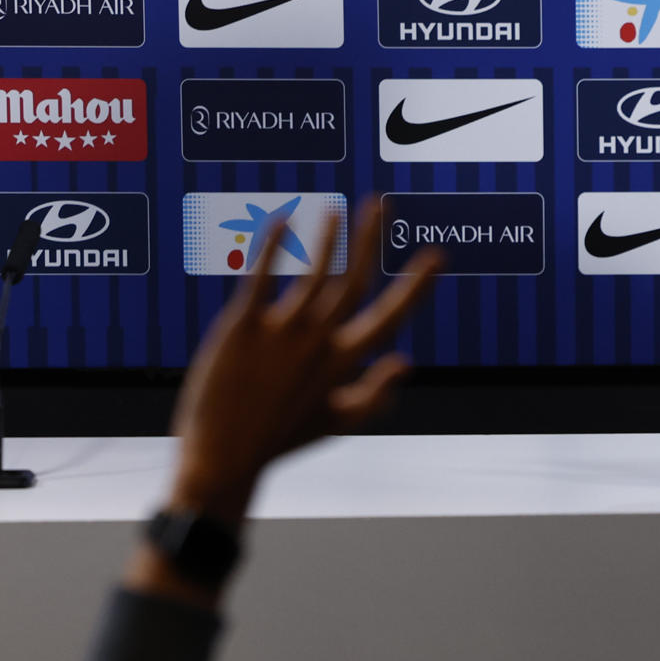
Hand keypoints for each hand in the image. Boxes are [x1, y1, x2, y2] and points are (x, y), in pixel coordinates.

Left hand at [167, 198, 439, 521]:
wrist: (223, 457)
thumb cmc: (280, 438)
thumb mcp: (336, 422)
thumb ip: (375, 394)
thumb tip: (408, 363)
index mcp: (343, 363)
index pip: (389, 315)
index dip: (416, 285)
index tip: (436, 256)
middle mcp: (317, 342)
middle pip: (353, 280)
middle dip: (370, 239)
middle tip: (381, 203)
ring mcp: (280, 333)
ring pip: (312, 273)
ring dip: (328, 237)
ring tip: (336, 209)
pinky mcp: (242, 328)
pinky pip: (261, 278)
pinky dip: (274, 247)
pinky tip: (281, 220)